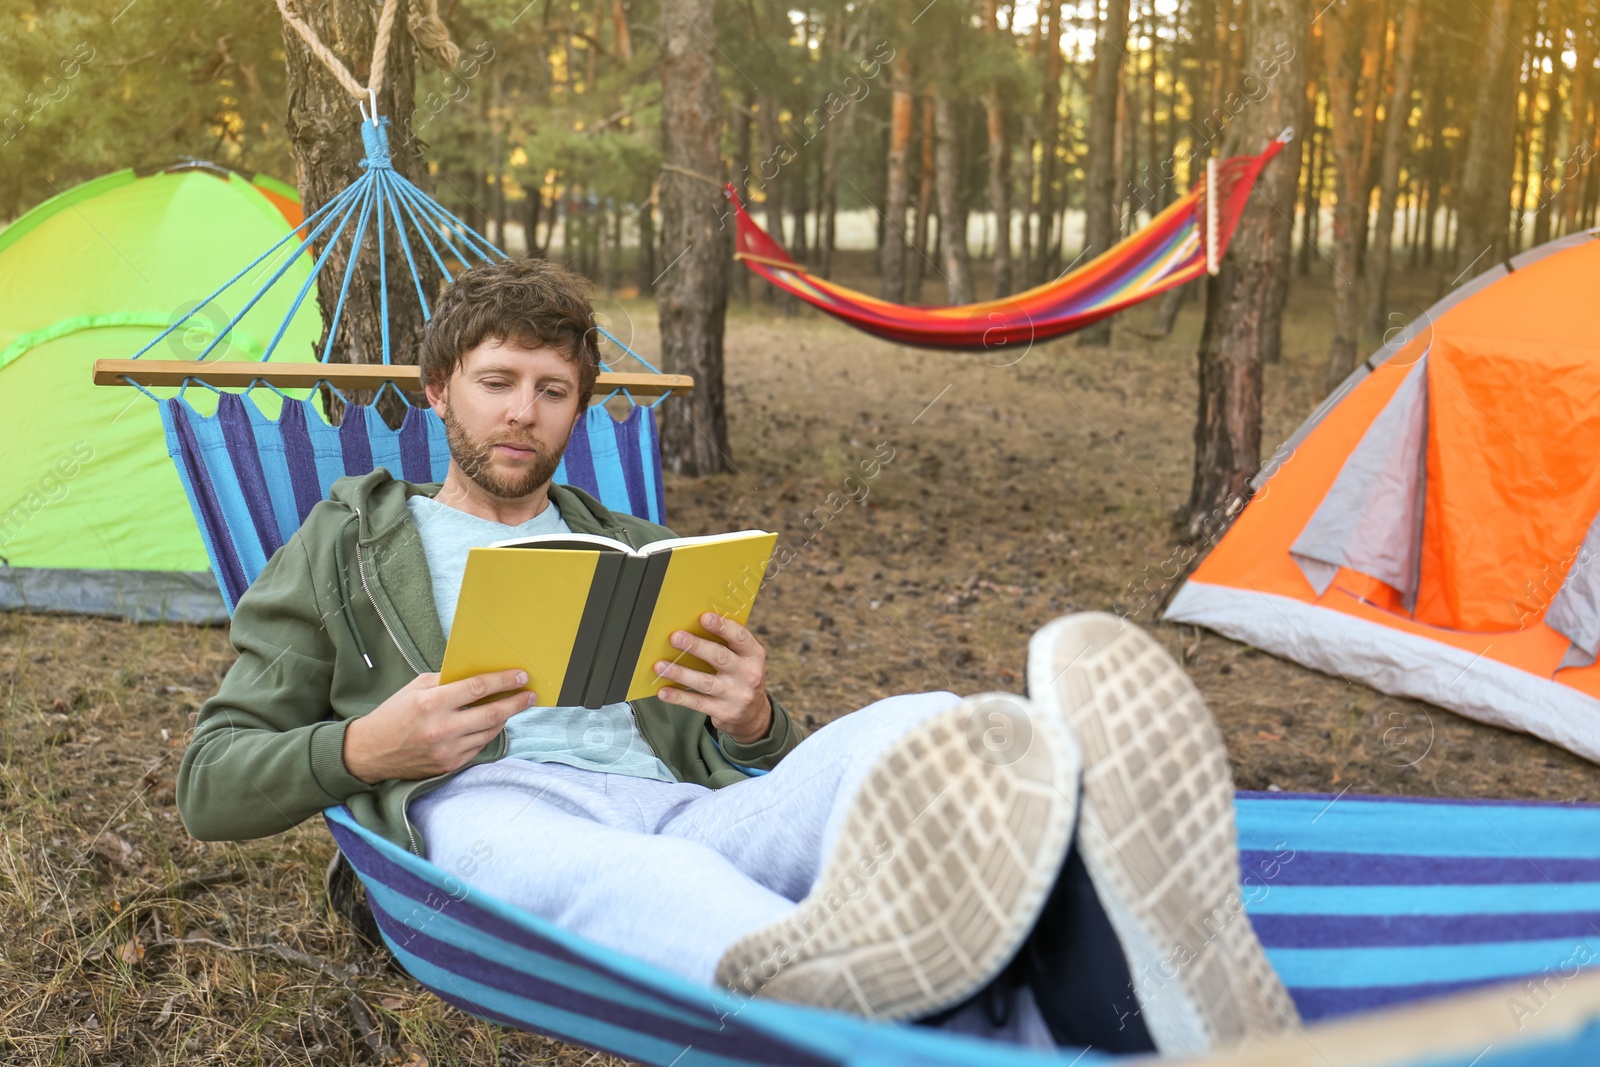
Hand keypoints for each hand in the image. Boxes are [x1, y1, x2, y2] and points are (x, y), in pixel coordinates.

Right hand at [343, 669, 535, 783]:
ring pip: (489, 732)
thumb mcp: (415, 687)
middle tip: (530, 695)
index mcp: (430, 703)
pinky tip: (493, 723)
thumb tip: (478, 674)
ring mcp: (446, 750)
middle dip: (516, 703)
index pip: (477, 688)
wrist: (370, 752)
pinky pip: (477, 747)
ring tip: (514, 706)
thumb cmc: (393, 714)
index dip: (503, 681)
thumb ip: (446, 680)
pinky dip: (488, 734)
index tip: (520, 676)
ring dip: (505, 718)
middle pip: (491, 714)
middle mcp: (441, 729)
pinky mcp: (448, 765)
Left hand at [654, 612, 772, 743]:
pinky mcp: (724, 712)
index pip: (740, 637)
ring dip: (680, 673)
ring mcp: (736, 695)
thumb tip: (692, 627)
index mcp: (754, 655)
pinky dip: (678, 697)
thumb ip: (726, 644)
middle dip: (696, 646)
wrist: (753, 714)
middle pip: (720, 657)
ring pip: (705, 682)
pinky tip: (663, 691)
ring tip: (660, 666)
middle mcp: (748, 674)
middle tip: (676, 637)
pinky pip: (697, 703)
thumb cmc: (741, 676)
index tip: (703, 617)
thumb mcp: (744, 659)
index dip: (722, 626)